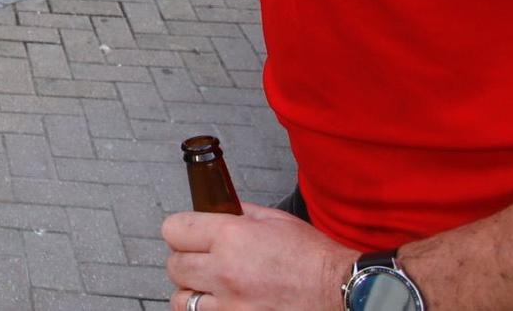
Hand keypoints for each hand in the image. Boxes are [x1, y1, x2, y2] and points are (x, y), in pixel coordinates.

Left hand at [162, 202, 351, 310]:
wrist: (339, 291)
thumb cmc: (313, 258)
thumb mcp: (274, 220)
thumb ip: (239, 214)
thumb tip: (217, 211)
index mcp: (230, 237)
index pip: (173, 230)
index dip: (181, 231)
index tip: (188, 235)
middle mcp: (224, 271)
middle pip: (174, 266)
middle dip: (185, 260)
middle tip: (201, 260)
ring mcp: (231, 304)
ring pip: (182, 300)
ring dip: (192, 292)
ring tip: (208, 287)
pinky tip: (220, 303)